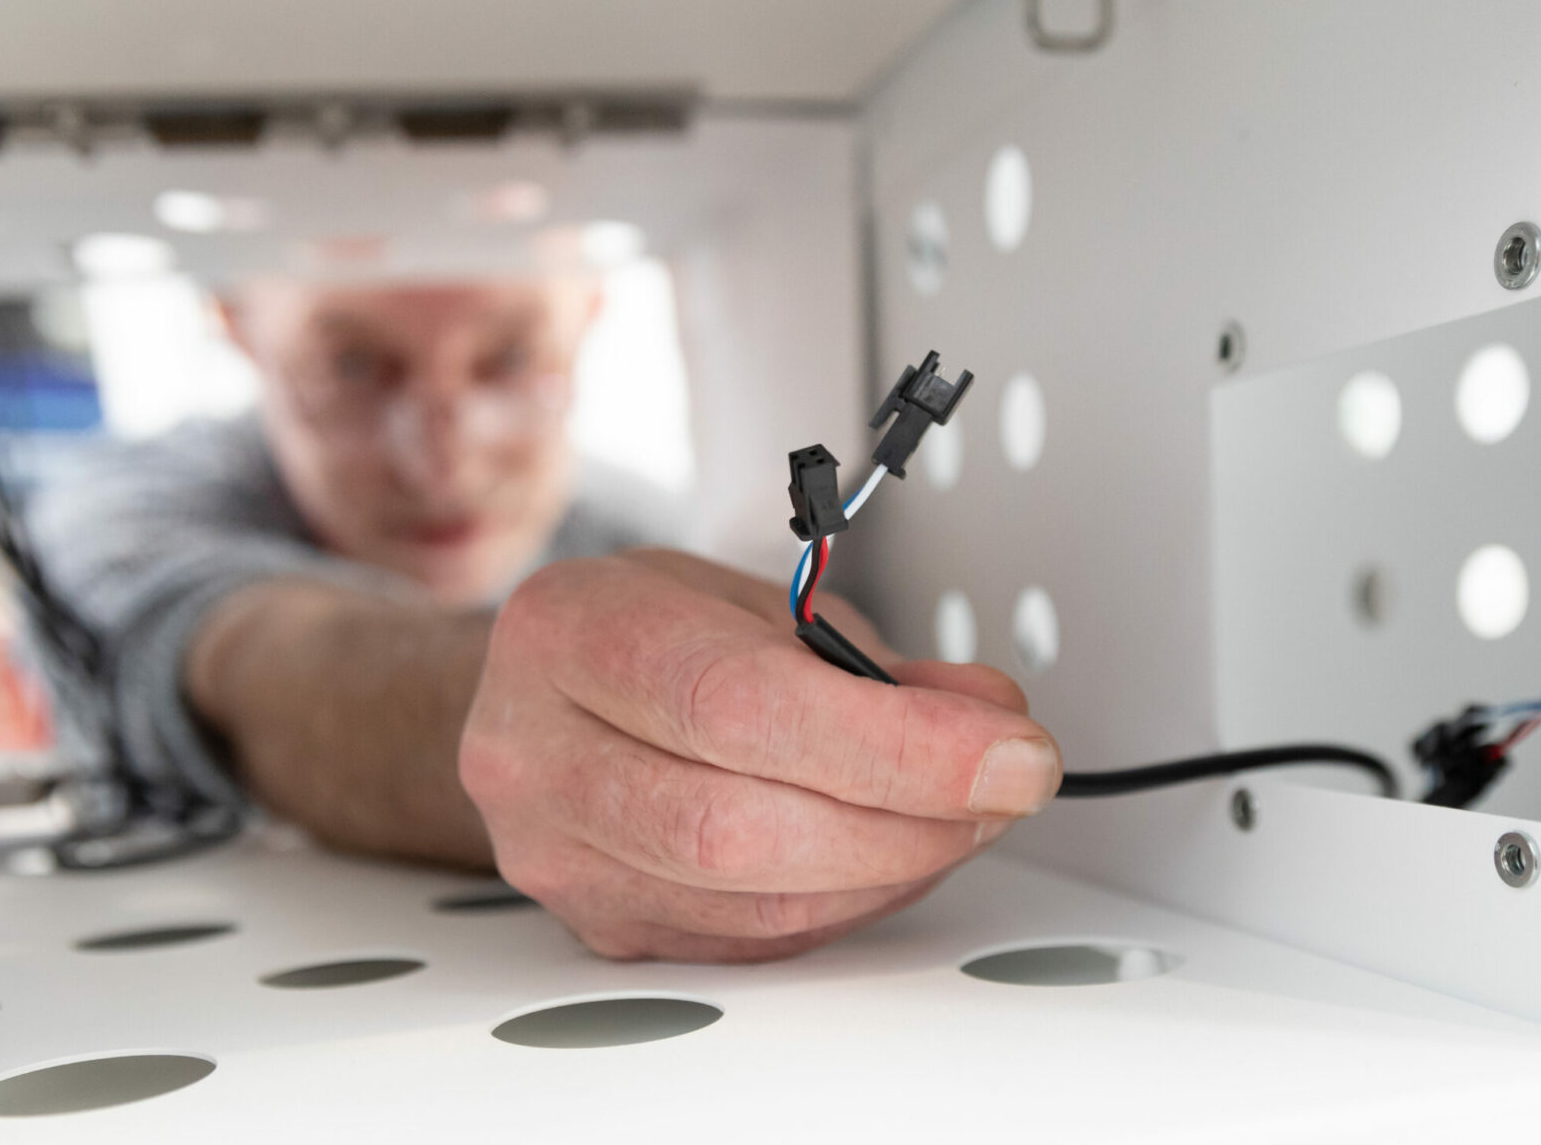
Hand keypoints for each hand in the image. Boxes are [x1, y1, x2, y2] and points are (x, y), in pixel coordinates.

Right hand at [458, 549, 1062, 961]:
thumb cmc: (638, 633)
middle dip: (908, 818)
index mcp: (568, 632)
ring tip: (954, 815)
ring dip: (894, 868)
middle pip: (742, 824)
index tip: (1006, 751)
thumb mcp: (747, 599)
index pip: (739, 704)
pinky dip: (848, 902)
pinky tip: (887, 855)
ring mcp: (558, 855)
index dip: (893, 743)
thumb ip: (864, 660)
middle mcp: (536, 752)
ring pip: (755, 901)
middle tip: (1002, 787)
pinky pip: (754, 941)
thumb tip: (986, 722)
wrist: (534, 695)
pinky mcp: (600, 928)